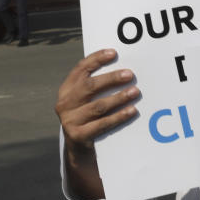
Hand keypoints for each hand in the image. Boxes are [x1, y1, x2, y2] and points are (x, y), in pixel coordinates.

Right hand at [55, 49, 138, 199]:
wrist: (78, 145)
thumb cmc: (89, 114)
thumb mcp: (87, 98)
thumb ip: (98, 84)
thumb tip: (124, 69)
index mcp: (67, 88)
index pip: (81, 69)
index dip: (96, 59)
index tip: (114, 53)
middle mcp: (65, 102)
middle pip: (90, 86)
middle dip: (111, 79)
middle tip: (130, 74)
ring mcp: (70, 119)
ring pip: (98, 106)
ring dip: (119, 98)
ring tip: (135, 92)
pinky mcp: (78, 135)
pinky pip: (102, 124)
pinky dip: (118, 116)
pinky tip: (131, 111)